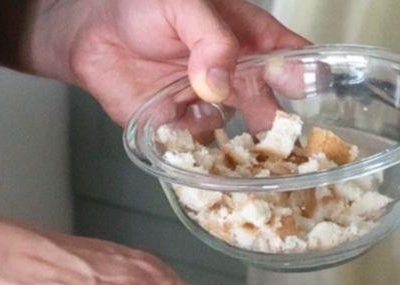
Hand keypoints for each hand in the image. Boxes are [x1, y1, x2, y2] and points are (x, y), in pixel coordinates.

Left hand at [1, 0, 307, 123]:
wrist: (91, 32)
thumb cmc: (143, 5)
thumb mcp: (185, 5)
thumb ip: (209, 40)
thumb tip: (220, 83)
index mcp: (249, 39)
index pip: (293, 58)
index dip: (308, 76)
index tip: (309, 92)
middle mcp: (235, 77)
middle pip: (273, 107)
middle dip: (280, 127)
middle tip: (282, 140)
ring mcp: (208, 105)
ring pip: (238, 136)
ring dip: (240, 147)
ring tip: (239, 154)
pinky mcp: (176, 126)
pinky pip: (195, 147)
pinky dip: (194, 151)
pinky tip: (187, 139)